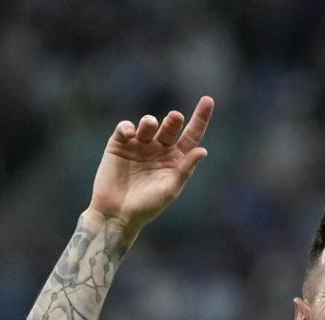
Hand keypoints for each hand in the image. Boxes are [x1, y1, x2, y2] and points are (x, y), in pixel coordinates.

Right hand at [89, 96, 213, 231]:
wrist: (117, 215)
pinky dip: (128, 127)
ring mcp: (139, 146)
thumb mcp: (170, 189)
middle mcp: (160, 149)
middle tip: (175, 117)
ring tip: (149, 125)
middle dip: (173, 121)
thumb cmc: (147, 206)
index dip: (200, 118)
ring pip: (148, 125)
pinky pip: (125, 129)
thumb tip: (203, 150)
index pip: (192, 135)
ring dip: (149, 122)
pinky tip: (130, 133)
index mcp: (176, 159)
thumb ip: (185, 169)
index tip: (208, 100)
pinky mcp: (119, 145)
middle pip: (170, 128)